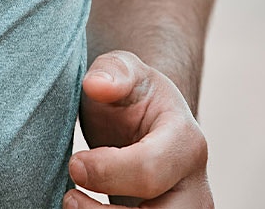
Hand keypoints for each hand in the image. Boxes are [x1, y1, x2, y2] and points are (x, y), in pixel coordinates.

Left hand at [65, 51, 211, 206]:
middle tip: (69, 197)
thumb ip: (113, 71)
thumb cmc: (132, 96)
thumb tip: (97, 85)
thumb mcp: (123, 69)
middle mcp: (196, 188)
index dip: (106, 172)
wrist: (148, 124)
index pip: (150, 172)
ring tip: (73, 205)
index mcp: (186, 142)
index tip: (74, 163)